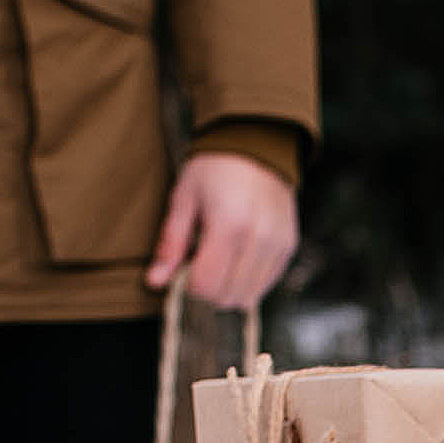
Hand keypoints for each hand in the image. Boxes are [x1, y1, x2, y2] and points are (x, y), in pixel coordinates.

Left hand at [144, 151, 298, 310]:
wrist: (257, 145)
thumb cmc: (214, 169)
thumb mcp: (184, 199)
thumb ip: (170, 244)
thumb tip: (155, 282)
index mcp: (228, 225)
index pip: (207, 285)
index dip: (189, 285)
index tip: (184, 269)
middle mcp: (259, 239)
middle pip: (229, 296)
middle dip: (209, 291)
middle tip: (200, 266)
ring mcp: (278, 244)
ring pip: (249, 297)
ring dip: (229, 289)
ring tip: (220, 262)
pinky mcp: (289, 247)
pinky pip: (267, 284)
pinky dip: (249, 282)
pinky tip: (238, 259)